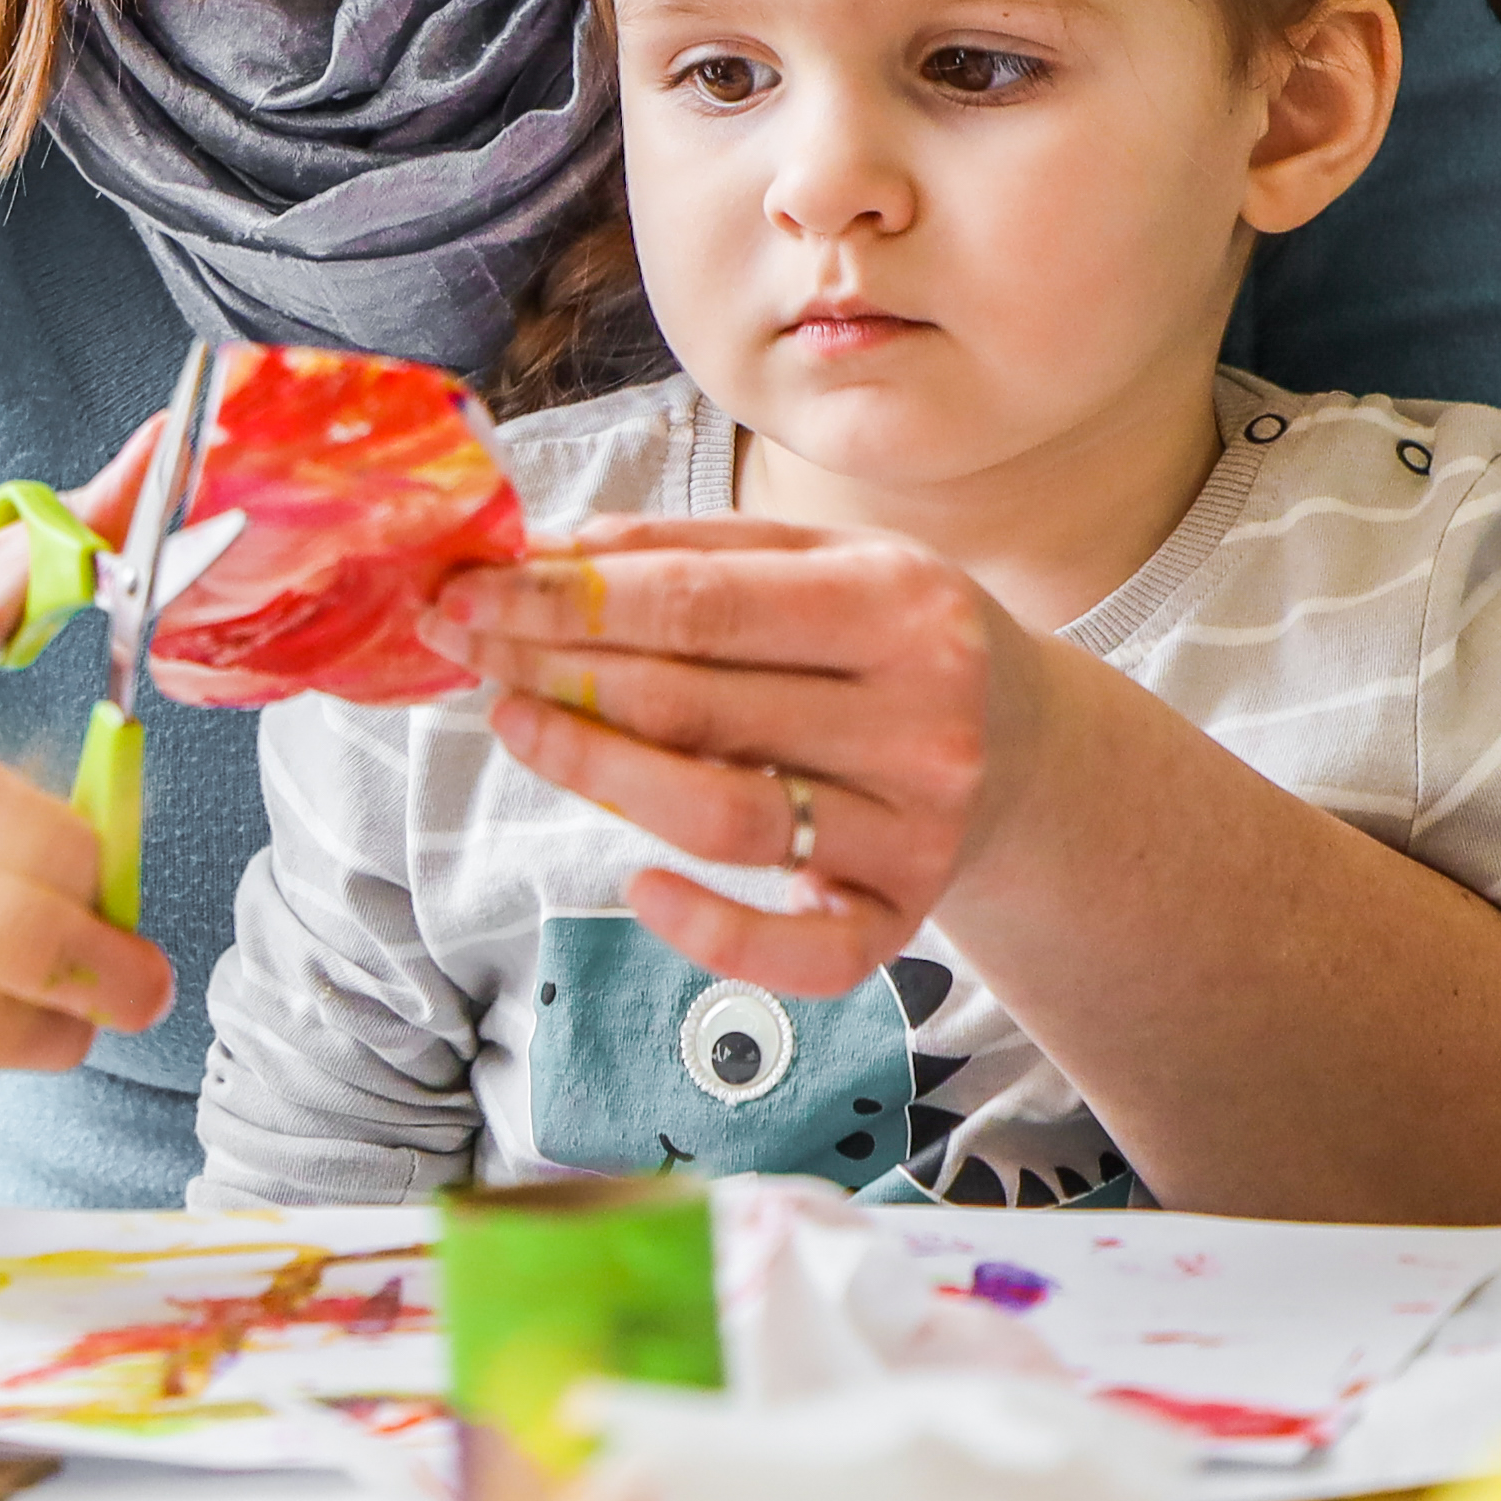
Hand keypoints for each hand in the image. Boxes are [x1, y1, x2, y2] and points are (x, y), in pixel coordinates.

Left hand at [445, 515, 1085, 994]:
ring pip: (724, 819)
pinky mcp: (901, 922)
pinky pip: (797, 952)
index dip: (568, 603)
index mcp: (900, 603)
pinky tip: (636, 885)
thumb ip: (693, 548)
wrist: (1032, 747)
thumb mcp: (825, 557)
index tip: (471, 594)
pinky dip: (708, 931)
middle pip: (696, 707)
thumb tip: (545, 553)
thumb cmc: (896, 637)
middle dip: (556, 672)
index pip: (700, 604)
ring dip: (596, 776)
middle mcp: (921, 721)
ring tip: (519, 726)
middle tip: (467, 650)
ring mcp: (917, 833)